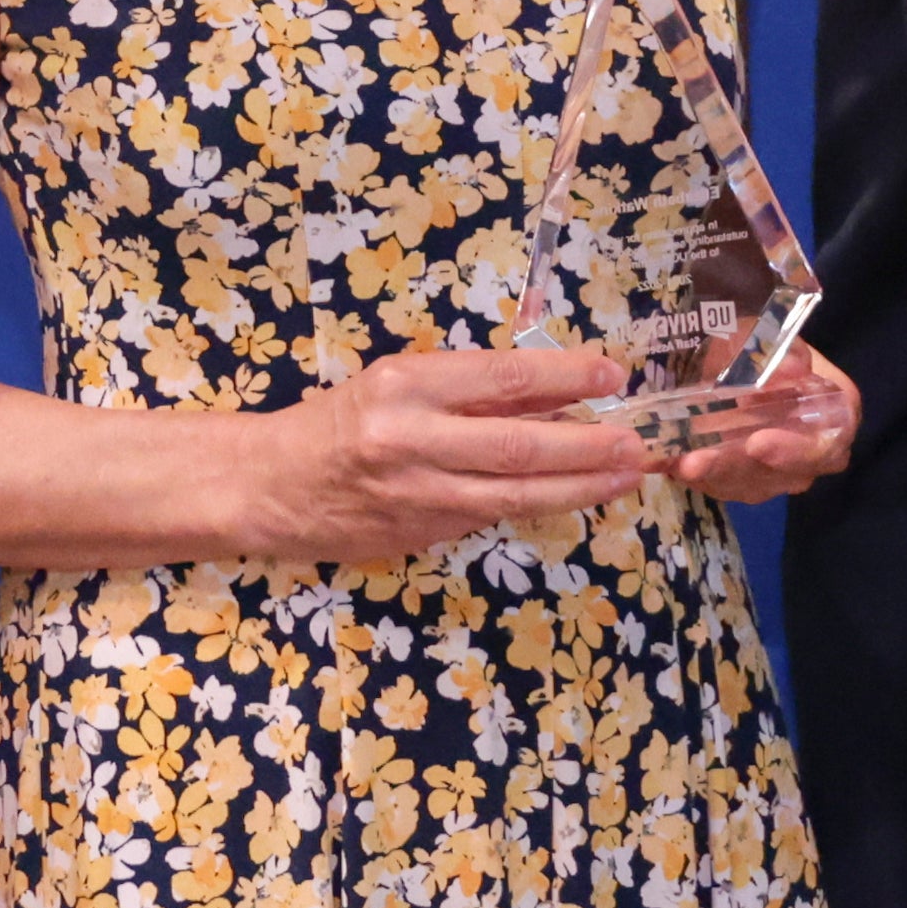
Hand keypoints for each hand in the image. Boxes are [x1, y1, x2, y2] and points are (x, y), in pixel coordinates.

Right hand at [241, 346, 646, 560]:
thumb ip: (473, 389)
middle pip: (518, 445)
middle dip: (587, 445)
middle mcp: (412, 440)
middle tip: (636, 441)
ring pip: (515, 494)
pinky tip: (577, 495)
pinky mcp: (422, 534)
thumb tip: (557, 388)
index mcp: (406, 386)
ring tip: (625, 475)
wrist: (270, 486)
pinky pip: (491, 517)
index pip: (502, 378)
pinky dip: (539, 505)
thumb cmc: (339, 421)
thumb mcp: (399, 382)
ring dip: (579, 487)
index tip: (612, 373)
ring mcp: (419, 495)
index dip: (565, 376)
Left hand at [671, 348, 862, 505]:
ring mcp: (784, 470)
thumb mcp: (762, 334)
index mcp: (834, 408)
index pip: (833, 438)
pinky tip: (674, 464)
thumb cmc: (757, 343)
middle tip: (699, 461)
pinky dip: (701, 478)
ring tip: (680, 463)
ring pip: (755, 485)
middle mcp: (816, 448)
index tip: (758, 442)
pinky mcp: (751, 480)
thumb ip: (779, 351)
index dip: (799, 448)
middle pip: (789, 472)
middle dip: (739, 467)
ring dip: (714, 476)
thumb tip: (792, 369)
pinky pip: (729, 488)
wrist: (733, 357)